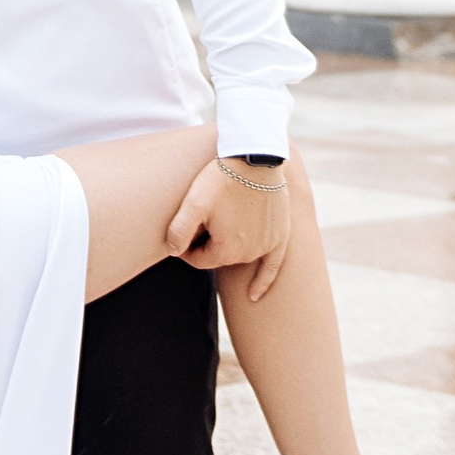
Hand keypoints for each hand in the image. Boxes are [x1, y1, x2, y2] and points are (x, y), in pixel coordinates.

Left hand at [165, 154, 291, 299]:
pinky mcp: (280, 236)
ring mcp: (267, 246)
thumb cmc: (222, 179)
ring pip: (239, 254)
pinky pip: (272, 267)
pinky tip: (254, 295)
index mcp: (226, 251)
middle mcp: (249, 255)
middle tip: (203, 216)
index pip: (199, 260)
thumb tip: (174, 252)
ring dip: (229, 244)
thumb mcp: (193, 203)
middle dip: (209, 242)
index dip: (187, 246)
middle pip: (219, 256)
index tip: (183, 229)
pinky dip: (263, 281)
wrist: (255, 158)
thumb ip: (179, 231)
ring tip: (222, 219)